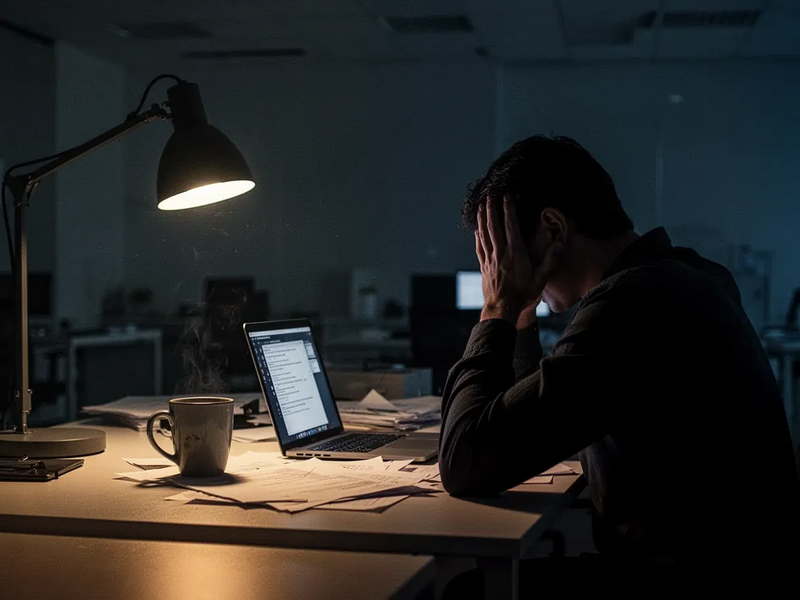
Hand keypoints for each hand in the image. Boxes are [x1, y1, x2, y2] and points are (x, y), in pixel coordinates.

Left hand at [476, 195, 561, 324]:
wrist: (502, 309)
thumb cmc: (523, 295)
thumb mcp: (541, 279)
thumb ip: (551, 261)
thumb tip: (561, 244)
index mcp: (515, 253)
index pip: (511, 226)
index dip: (508, 210)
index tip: (506, 197)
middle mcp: (501, 253)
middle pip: (494, 226)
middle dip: (492, 209)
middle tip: (490, 196)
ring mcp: (490, 259)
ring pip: (484, 235)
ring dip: (482, 219)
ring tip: (481, 206)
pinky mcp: (484, 267)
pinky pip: (479, 247)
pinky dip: (478, 236)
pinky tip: (477, 230)